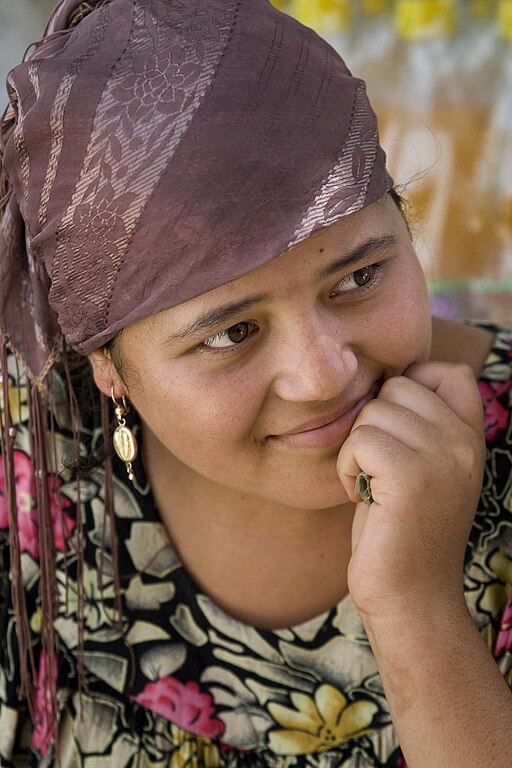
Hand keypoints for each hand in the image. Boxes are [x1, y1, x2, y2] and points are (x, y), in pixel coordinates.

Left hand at [337, 362, 484, 623]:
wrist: (411, 598)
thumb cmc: (401, 531)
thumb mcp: (425, 469)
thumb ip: (420, 425)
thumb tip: (386, 381)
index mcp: (471, 438)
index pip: (450, 371)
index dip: (413, 385)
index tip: (395, 430)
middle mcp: (465, 443)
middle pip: (398, 386)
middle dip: (374, 424)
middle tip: (379, 469)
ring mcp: (443, 458)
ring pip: (374, 411)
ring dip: (357, 449)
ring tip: (373, 487)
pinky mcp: (412, 477)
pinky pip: (359, 439)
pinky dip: (348, 467)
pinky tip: (363, 496)